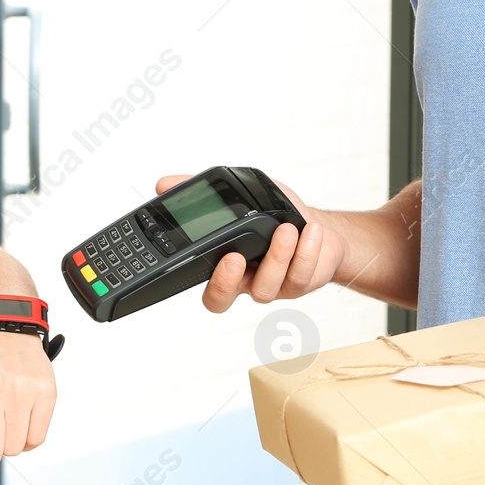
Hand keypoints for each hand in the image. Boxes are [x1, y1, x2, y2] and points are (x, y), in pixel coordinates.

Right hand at [154, 173, 347, 312]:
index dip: (199, 275)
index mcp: (223, 263)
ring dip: (277, 257)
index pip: (202, 282)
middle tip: (234, 257)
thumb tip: (163, 185)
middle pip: (221, 298)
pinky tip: (309, 231)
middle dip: (225, 282)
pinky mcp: (299, 283)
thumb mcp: (239, 196)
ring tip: (285, 230)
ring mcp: (272, 285)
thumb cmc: (278, 218)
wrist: (321, 231)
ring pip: (266, 287)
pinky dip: (306, 252)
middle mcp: (244, 279)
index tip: (201, 252)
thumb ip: (201, 192)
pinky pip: (299, 275)